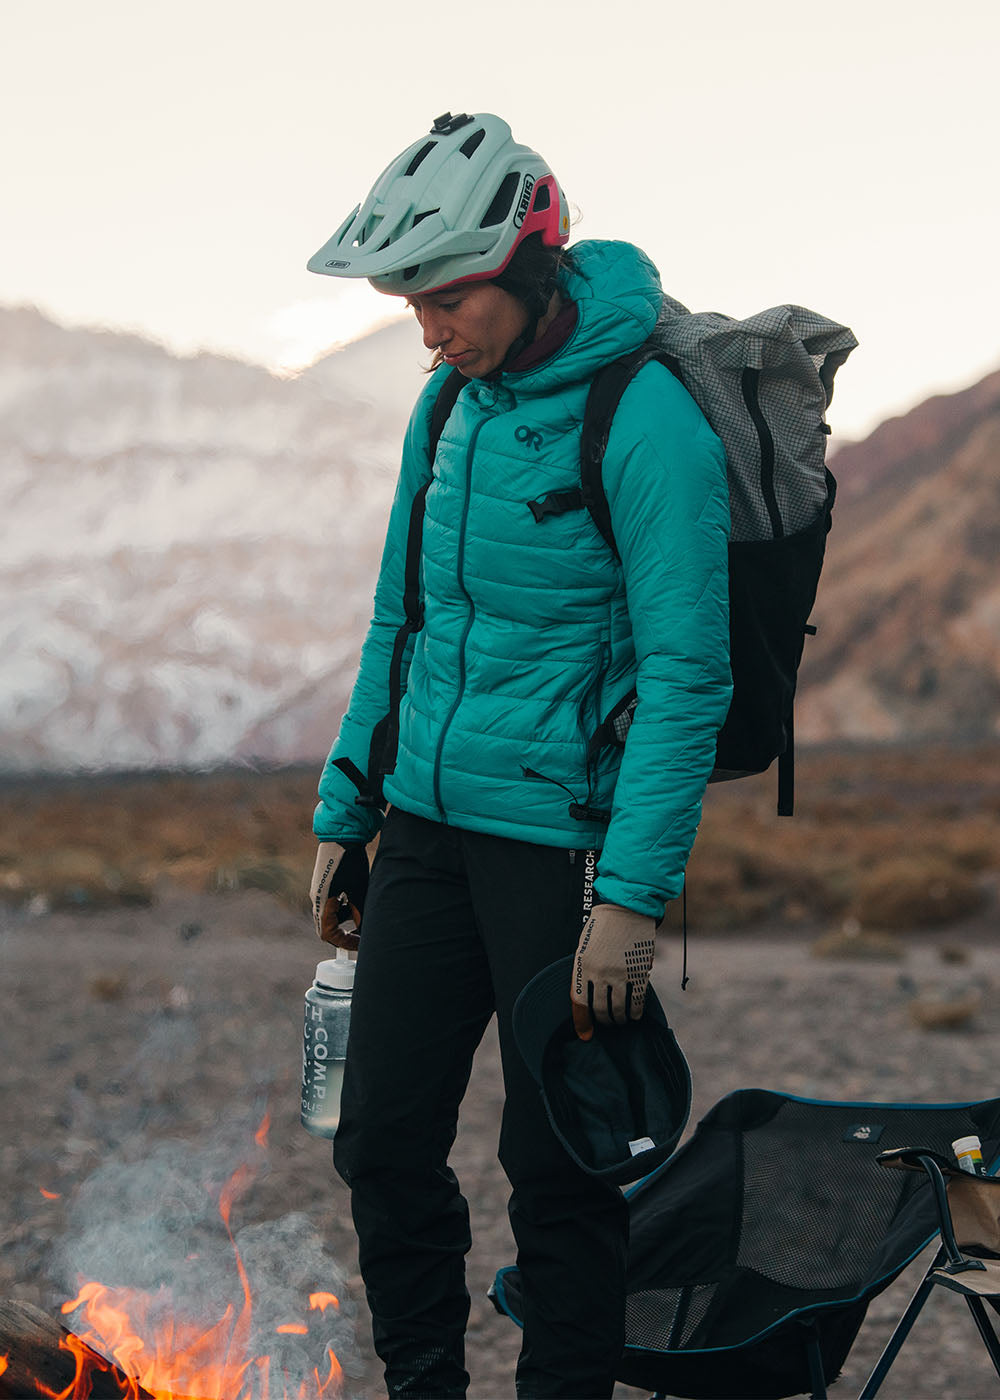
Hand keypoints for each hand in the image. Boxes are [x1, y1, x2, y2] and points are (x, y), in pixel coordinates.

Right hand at [309, 842, 369, 948]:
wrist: (342, 835)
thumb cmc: (350, 863)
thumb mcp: (359, 890)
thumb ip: (361, 913)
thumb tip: (366, 931)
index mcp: (321, 903)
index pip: (328, 935)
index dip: (345, 942)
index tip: (360, 944)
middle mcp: (316, 899)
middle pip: (327, 928)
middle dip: (344, 934)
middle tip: (362, 936)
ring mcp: (319, 891)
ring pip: (331, 915)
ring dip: (346, 919)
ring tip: (363, 914)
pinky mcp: (324, 884)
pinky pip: (331, 903)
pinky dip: (344, 907)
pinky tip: (357, 899)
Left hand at [570, 902, 655, 1039]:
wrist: (627, 907)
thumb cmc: (603, 925)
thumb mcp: (585, 945)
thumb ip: (585, 969)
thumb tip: (589, 994)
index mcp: (582, 965)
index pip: (579, 1002)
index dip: (582, 1022)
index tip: (586, 1034)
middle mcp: (599, 973)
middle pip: (600, 1009)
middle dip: (603, 1021)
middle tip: (606, 1024)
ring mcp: (620, 974)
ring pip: (618, 1009)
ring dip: (619, 1020)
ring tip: (620, 1021)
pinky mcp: (638, 973)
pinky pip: (637, 1001)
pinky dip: (636, 1012)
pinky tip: (635, 1015)